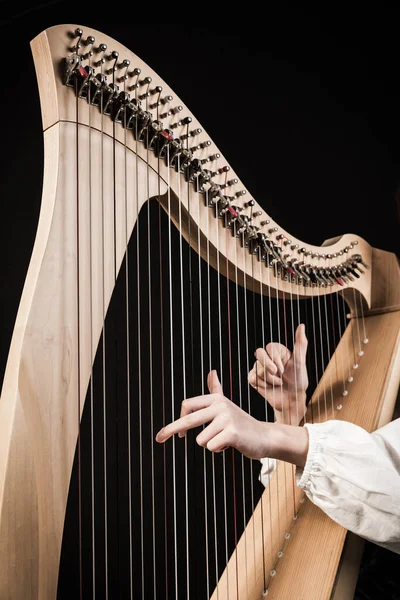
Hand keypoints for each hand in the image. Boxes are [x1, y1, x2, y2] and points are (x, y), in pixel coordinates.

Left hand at [155, 370, 272, 459]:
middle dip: (170, 430)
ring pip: (201, 440)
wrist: (265, 436)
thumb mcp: (227, 405)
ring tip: (225, 439)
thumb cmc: (242, 423)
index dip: (178, 419)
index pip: (188, 405)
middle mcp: (220, 405)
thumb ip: (216, 389)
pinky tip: (231, 444)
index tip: (175, 434)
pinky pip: (211, 447)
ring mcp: (226, 418)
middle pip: (188, 420)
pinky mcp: (232, 433)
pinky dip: (219, 450)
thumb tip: (211, 371)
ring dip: (211, 443)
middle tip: (157, 438)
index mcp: (216, 398)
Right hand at [248, 323, 307, 424]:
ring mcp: (260, 368)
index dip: (275, 358)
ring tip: (278, 384)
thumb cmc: (298, 381)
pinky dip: (262, 385)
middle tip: (278, 375)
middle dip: (268, 365)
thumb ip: (300, 344)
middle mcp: (268, 358)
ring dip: (270, 380)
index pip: (270, 347)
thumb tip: (301, 325)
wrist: (292, 401)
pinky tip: (269, 388)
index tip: (284, 369)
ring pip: (257, 369)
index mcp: (278, 352)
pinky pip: (252, 377)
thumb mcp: (300, 362)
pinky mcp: (254, 379)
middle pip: (258, 353)